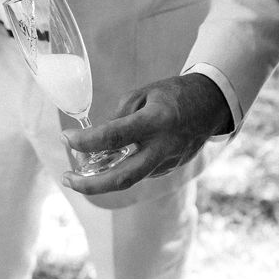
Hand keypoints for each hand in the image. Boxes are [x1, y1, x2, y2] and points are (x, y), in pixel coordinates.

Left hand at [61, 73, 232, 194]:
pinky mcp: (170, 169)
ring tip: (80, 169)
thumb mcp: (144, 93)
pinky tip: (110, 159)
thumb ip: (119, 116)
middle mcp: (163, 148)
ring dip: (102, 178)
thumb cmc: (174, 94)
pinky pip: (140, 171)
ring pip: (130, 178)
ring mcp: (169, 163)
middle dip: (89, 184)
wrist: (212, 105)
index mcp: (155, 122)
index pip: (113, 137)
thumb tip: (97, 140)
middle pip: (121, 178)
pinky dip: (121, 168)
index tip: (66, 138)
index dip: (85, 141)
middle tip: (66, 179)